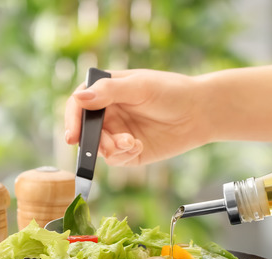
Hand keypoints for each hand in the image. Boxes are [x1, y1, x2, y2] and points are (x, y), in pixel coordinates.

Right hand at [63, 69, 210, 165]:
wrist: (199, 112)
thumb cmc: (171, 91)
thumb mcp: (139, 86)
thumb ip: (109, 92)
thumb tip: (78, 97)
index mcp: (105, 91)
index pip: (78, 105)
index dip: (72, 120)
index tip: (73, 136)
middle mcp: (108, 113)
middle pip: (85, 131)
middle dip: (92, 141)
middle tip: (108, 145)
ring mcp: (117, 133)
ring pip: (99, 148)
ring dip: (110, 149)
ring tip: (130, 143)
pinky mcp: (130, 151)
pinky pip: (115, 159)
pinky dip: (123, 155)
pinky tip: (137, 145)